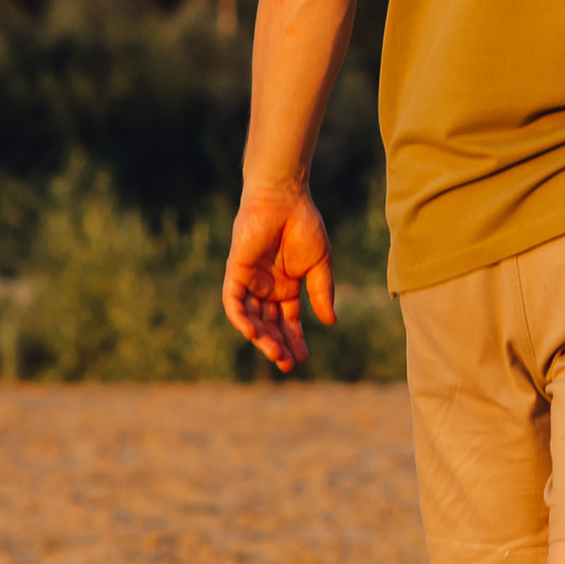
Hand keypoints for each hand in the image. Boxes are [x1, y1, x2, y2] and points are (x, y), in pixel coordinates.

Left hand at [222, 185, 336, 372]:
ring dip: (262, 338)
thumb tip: (330, 321)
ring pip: (252, 319)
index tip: (303, 360)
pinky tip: (252, 334)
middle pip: (269, 326)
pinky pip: (234, 302)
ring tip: (275, 354)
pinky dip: (241, 318)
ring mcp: (250, 282)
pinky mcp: (236, 272)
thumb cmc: (304, 226)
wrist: (285, 199)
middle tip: (288, 365)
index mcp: (286, 288)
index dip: (295, 341)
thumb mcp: (320, 264)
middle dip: (278, 346)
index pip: (287, 322)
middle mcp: (266, 289)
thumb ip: (322, 292)